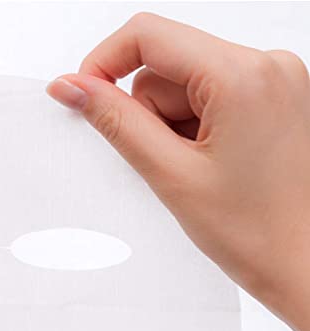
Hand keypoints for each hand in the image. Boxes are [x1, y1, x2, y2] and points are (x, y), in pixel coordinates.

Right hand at [47, 13, 309, 330]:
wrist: (304, 266)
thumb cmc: (256, 232)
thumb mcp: (170, 173)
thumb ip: (115, 121)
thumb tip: (73, 87)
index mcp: (244, 76)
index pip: (148, 35)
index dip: (103, 64)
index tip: (83, 98)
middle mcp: (268, 65)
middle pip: (167, 65)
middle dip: (149, 113)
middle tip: (169, 163)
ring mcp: (275, 80)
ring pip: (186, 83)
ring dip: (173, 124)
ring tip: (197, 169)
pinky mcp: (274, 97)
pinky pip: (211, 95)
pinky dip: (195, 127)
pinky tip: (211, 163)